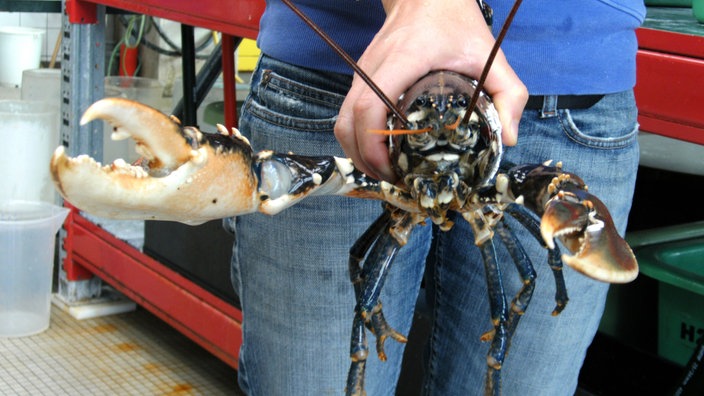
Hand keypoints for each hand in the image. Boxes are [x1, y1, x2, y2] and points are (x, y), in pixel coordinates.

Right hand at [335, 0, 527, 181]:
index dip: (373, 146)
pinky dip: (358, 137)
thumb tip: (509, 138)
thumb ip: (509, 94)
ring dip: (357, 151)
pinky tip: (380, 150)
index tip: (392, 169)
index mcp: (402, 60)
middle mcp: (373, 67)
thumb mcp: (489, 54)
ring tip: (385, 170)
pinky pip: (348, 112)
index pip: (370, 107)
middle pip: (346, 122)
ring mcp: (362, 72)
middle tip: (392, 179)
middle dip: (363, 159)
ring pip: (342, 120)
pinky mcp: (361, 76)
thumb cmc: (455, 21)